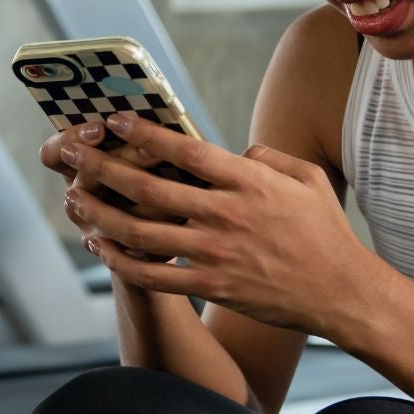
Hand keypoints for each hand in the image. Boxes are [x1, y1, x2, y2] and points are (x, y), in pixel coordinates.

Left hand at [58, 111, 374, 334]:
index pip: (185, 150)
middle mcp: (226, 214)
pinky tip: (98, 246)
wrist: (341, 292)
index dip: (145, 134)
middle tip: (71, 154)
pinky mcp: (212, 286)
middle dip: (103, 168)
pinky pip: (154, 275)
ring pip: (142, 232)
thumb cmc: (325, 231)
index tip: (114, 120)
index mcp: (248, 181)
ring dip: (100, 213)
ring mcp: (216, 253)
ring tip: (72, 198)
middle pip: (149, 187)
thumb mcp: (306, 178)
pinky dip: (120, 260)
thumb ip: (267, 157)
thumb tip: (234, 150)